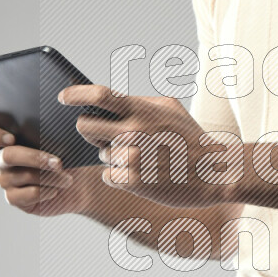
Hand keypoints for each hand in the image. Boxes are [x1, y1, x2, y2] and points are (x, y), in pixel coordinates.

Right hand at [0, 120, 83, 216]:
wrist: (79, 183)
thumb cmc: (69, 156)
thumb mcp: (61, 141)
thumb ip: (47, 133)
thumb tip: (48, 127)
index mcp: (7, 137)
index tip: (11, 138)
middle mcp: (2, 158)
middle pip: (7, 156)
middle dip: (35, 158)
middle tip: (59, 163)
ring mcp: (6, 179)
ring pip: (22, 175)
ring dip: (49, 177)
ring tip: (67, 179)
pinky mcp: (13, 198)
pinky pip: (24, 194)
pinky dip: (44, 192)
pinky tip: (55, 191)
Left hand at [59, 84, 233, 208]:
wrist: (214, 172)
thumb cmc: (191, 139)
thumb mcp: (170, 110)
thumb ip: (140, 102)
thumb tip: (110, 101)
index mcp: (142, 111)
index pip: (99, 95)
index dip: (75, 94)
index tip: (62, 97)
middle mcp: (133, 132)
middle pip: (84, 127)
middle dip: (89, 132)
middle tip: (104, 136)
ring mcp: (132, 158)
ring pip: (101, 155)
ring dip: (114, 158)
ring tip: (143, 159)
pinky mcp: (133, 181)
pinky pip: (108, 176)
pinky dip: (120, 177)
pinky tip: (142, 175)